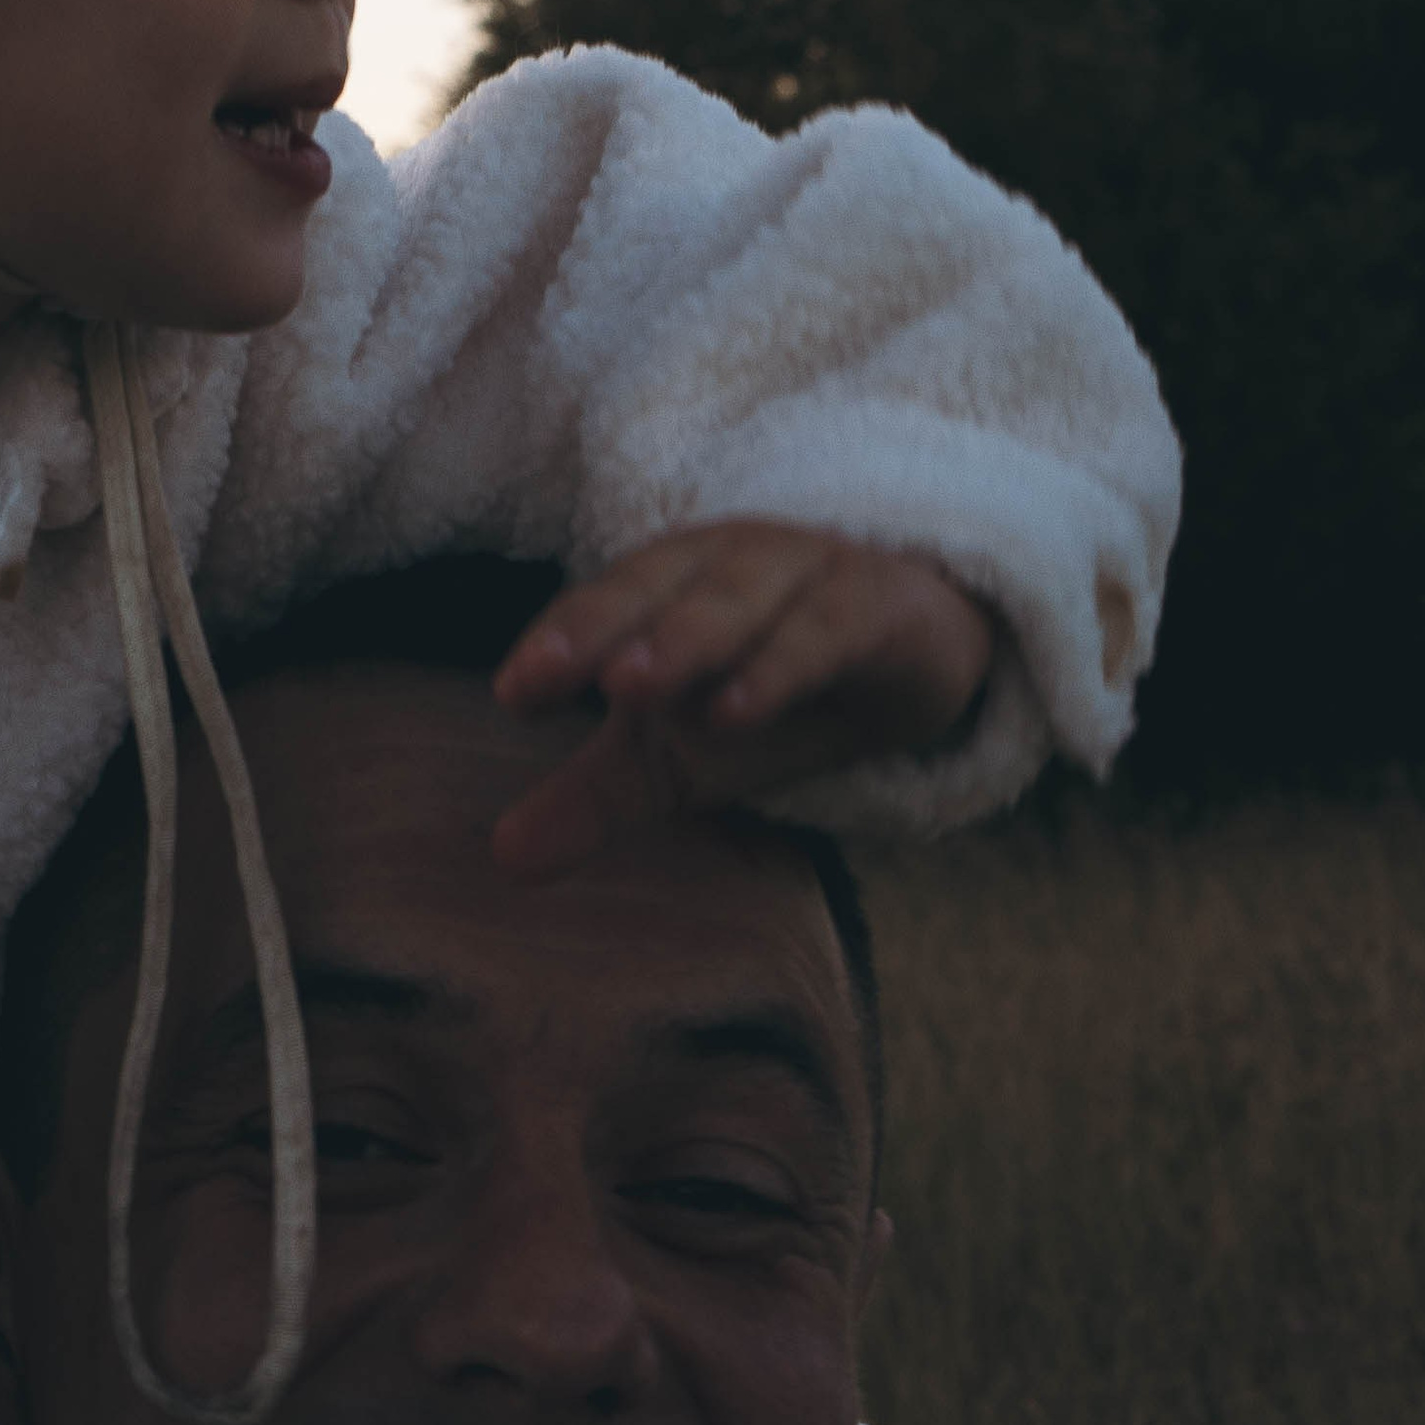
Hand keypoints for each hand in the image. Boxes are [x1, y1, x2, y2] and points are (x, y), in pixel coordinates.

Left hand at [486, 519, 996, 878]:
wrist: (919, 649)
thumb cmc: (773, 686)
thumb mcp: (685, 750)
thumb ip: (597, 795)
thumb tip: (504, 862)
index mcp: (671, 581)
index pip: (605, 604)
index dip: (560, 639)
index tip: (514, 693)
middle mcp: (728, 563)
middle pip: (656, 586)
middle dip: (600, 625)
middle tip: (548, 674)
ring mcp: (805, 573)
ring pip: (737, 598)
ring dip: (683, 636)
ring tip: (628, 688)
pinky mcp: (876, 607)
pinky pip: (822, 630)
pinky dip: (778, 665)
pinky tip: (736, 711)